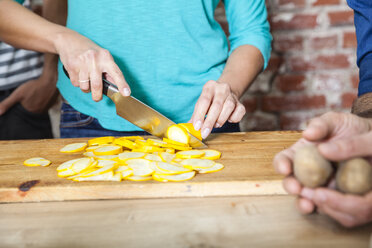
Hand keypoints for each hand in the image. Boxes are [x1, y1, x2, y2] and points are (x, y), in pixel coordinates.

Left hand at [0, 75, 57, 114]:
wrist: (51, 81)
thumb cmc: (34, 87)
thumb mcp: (18, 94)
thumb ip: (7, 104)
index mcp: (31, 111)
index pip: (24, 112)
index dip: (22, 105)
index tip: (23, 99)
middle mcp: (40, 112)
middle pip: (32, 110)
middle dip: (30, 105)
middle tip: (29, 96)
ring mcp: (47, 108)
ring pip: (39, 107)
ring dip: (37, 103)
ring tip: (35, 96)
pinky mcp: (52, 104)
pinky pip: (46, 105)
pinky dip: (43, 101)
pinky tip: (42, 95)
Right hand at [54, 31, 130, 101]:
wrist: (70, 40)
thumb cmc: (90, 51)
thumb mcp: (103, 57)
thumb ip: (110, 72)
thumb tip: (118, 88)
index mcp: (106, 57)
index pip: (116, 73)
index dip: (122, 85)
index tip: (126, 94)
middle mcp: (94, 59)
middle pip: (97, 86)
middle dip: (97, 96)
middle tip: (97, 98)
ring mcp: (82, 63)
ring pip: (85, 87)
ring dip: (86, 88)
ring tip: (86, 81)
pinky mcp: (72, 66)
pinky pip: (76, 84)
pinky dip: (78, 83)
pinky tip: (78, 74)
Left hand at [189, 80, 245, 138]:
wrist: (225, 92)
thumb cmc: (210, 100)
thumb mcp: (201, 104)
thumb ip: (196, 115)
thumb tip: (189, 128)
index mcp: (209, 87)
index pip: (204, 101)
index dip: (200, 115)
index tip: (197, 127)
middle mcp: (222, 89)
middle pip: (217, 105)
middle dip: (210, 121)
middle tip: (204, 133)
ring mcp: (232, 95)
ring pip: (229, 107)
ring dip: (221, 119)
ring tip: (216, 125)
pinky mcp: (241, 103)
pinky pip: (240, 111)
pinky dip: (234, 118)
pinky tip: (228, 120)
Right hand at [273, 112, 371, 226]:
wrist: (370, 139)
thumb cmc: (350, 129)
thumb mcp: (335, 121)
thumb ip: (321, 124)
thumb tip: (308, 134)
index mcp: (300, 154)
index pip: (283, 160)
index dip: (280, 165)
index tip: (285, 168)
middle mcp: (307, 172)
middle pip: (290, 183)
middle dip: (290, 187)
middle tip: (297, 188)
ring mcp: (322, 186)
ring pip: (306, 200)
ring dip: (304, 203)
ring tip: (309, 203)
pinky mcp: (338, 198)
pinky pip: (330, 208)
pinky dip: (329, 209)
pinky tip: (330, 206)